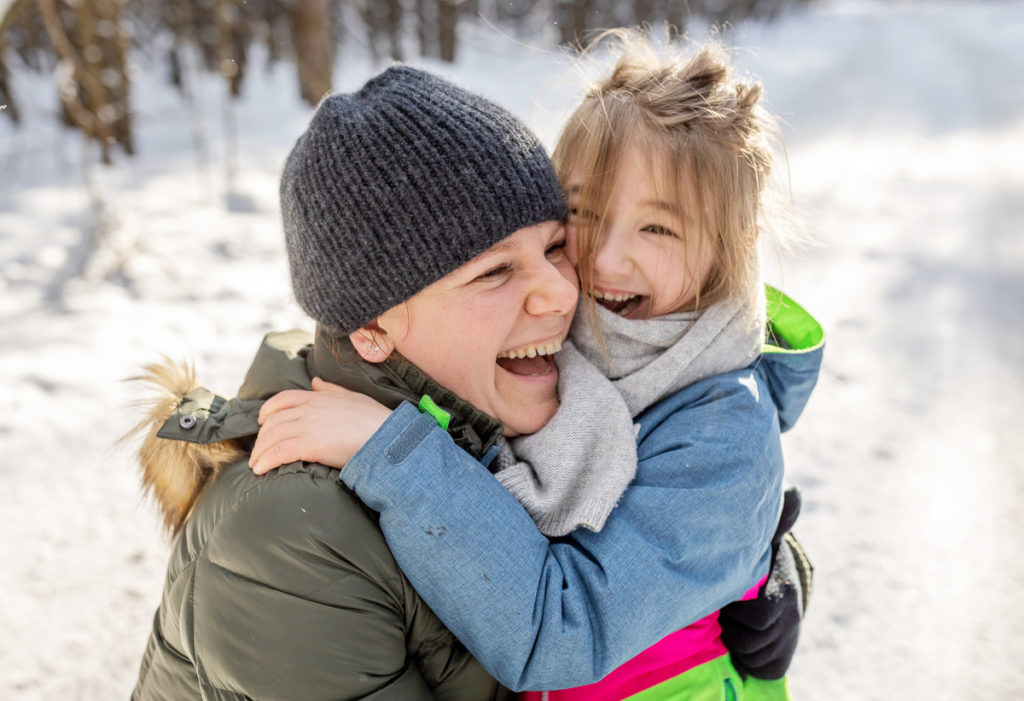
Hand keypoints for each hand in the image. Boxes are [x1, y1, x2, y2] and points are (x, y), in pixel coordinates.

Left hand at [249, 377, 391, 473]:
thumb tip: (316, 382)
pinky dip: (266, 460)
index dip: (268, 410)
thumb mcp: (354, 398)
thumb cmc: (376, 420)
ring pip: (272, 437)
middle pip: (273, 421)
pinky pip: (279, 451)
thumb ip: (331, 390)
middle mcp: (309, 409)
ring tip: (256, 465)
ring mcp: (308, 426)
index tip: (262, 421)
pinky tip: (261, 469)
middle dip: (262, 437)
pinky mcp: (309, 445)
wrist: (387, 437)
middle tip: (259, 451)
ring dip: (260, 452)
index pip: (283, 399)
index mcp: (318, 397)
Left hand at [719, 488, 811, 679]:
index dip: (736, 610)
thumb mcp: (762, 542)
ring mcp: (787, 640)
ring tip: (733, 621)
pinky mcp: (781, 660)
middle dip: (732, 626)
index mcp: (784, 593)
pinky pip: (760, 668)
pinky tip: (743, 639)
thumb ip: (776, 520)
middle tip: (727, 610)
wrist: (773, 590)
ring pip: (751, 656)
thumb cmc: (757, 562)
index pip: (757, 617)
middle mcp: (790, 619)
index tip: (730, 596)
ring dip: (736, 641)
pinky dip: (748, 659)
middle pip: (749, 640)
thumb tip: (795, 492)